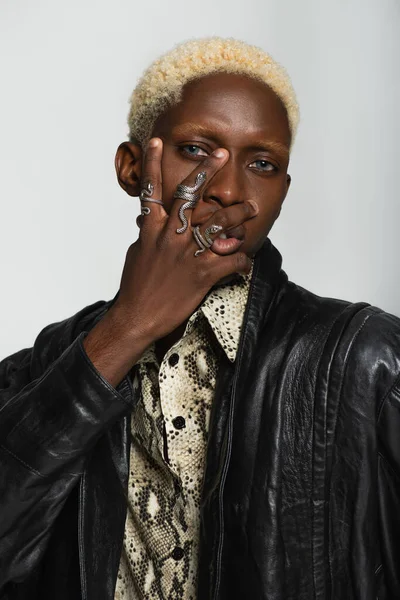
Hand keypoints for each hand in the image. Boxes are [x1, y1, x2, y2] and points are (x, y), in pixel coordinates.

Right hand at [111, 137, 257, 343]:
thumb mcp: (138, 253)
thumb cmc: (135, 286)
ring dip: (237, 213)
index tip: (156, 142)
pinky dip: (242, 260)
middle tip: (223, 154)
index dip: (152, 164)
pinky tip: (247, 261)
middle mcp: (170, 236)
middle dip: (207, 171)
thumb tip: (149, 221)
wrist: (137, 317)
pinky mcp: (202, 274)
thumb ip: (148, 233)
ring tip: (250, 206)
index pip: (151, 190)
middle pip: (189, 195)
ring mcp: (187, 253)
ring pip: (218, 223)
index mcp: (152, 229)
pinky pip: (230, 261)